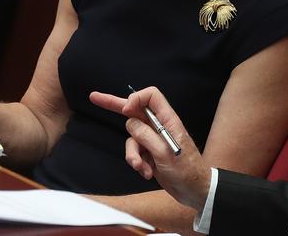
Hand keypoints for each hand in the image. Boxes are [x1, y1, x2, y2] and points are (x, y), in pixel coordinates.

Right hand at [90, 87, 210, 211]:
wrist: (193, 191)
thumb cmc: (186, 170)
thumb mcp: (165, 153)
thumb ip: (146, 136)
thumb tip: (130, 121)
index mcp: (168, 120)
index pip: (151, 97)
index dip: (136, 98)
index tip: (126, 109)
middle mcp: (159, 126)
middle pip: (134, 110)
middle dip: (114, 105)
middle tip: (94, 96)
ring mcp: (153, 140)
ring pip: (131, 138)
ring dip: (133, 154)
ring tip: (142, 167)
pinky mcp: (149, 153)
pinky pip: (134, 153)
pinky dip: (137, 163)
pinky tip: (147, 173)